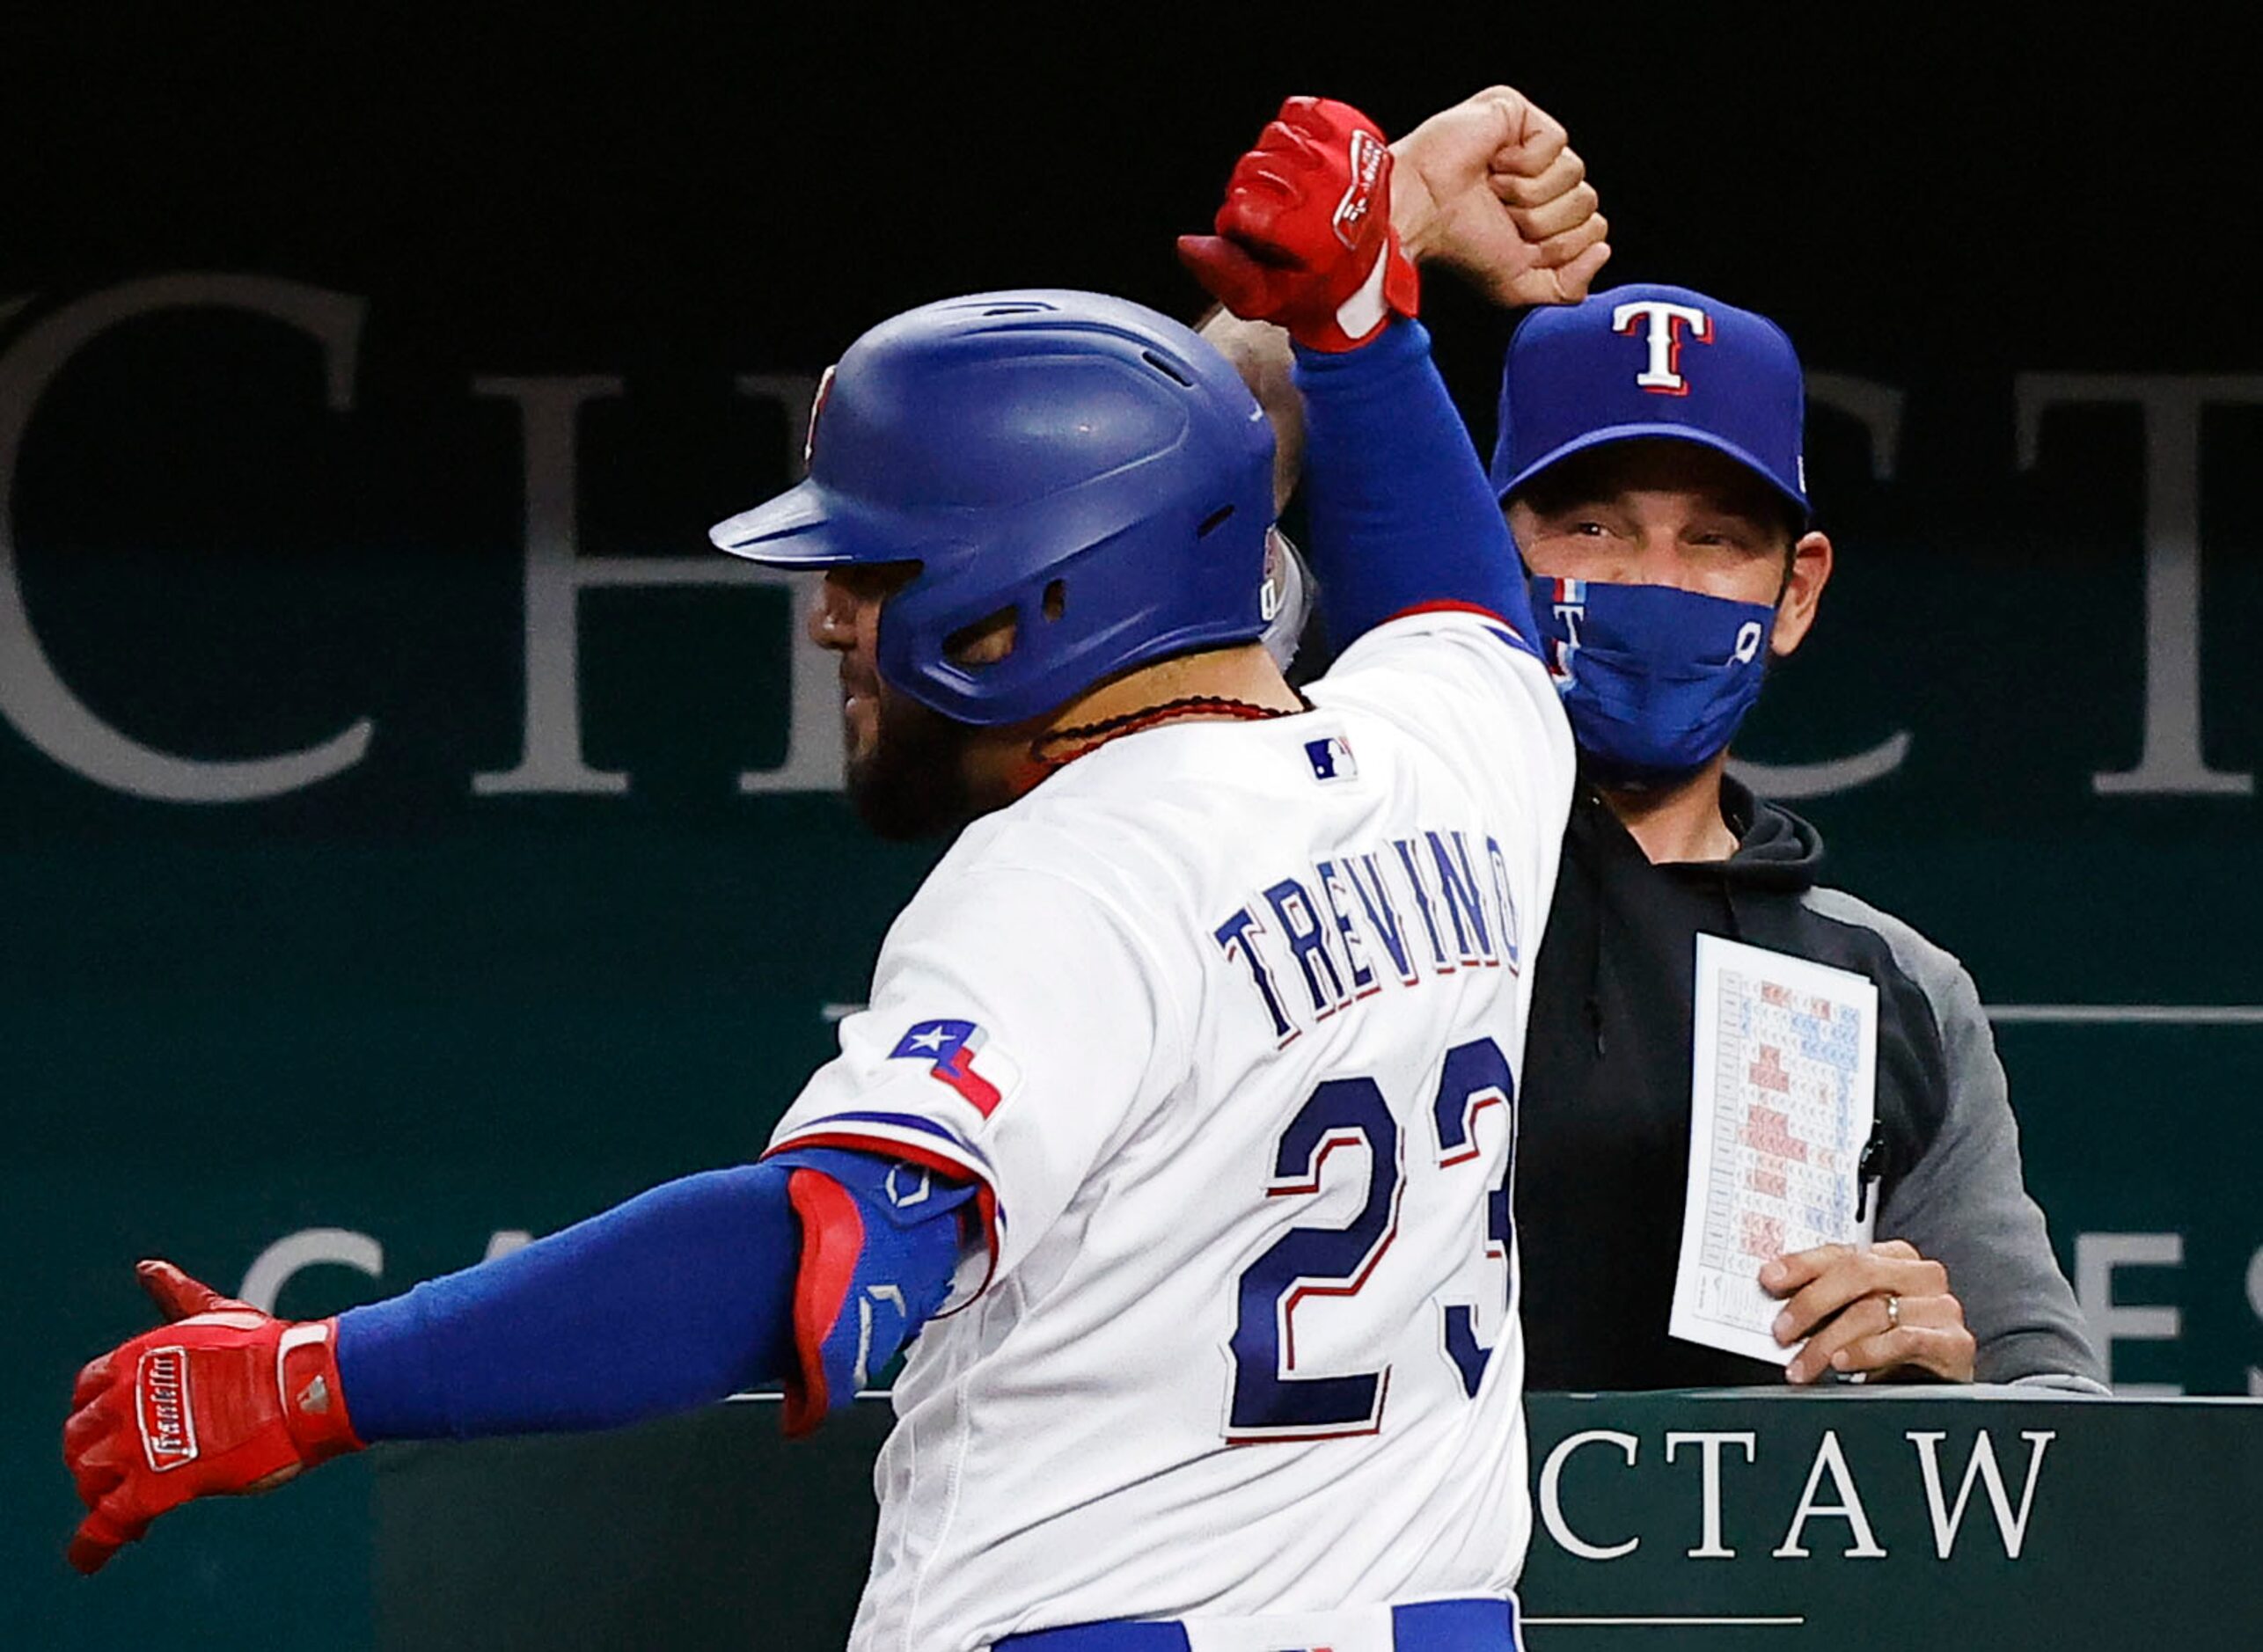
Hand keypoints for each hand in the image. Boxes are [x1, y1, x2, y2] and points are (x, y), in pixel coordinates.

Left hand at [62, 1259, 362, 1574]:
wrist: (306, 1384)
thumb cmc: (269, 1347)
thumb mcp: (216, 1314)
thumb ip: (177, 1296)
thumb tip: (147, 1268)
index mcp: (134, 1358)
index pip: (86, 1391)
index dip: (95, 1412)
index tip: (112, 1425)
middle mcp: (124, 1401)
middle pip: (80, 1438)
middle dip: (90, 1455)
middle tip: (116, 1470)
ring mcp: (138, 1445)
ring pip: (89, 1478)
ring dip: (98, 1493)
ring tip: (119, 1505)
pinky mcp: (158, 1485)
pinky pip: (107, 1523)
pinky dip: (92, 1545)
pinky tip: (89, 1558)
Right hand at [1178, 96, 1418, 351]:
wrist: (1363, 271)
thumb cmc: (1307, 287)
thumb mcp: (1263, 298)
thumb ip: (1226, 276)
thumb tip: (1187, 244)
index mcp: (1314, 234)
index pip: (1241, 206)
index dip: (1234, 222)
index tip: (1252, 236)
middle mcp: (1335, 191)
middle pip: (1254, 165)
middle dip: (1249, 190)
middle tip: (1269, 214)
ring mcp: (1347, 159)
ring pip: (1275, 136)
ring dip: (1269, 160)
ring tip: (1286, 189)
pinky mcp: (1353, 136)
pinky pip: (1301, 111)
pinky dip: (1290, 129)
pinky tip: (1297, 158)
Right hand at [1389, 85, 1609, 307]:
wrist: (1421, 215)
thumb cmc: (1456, 246)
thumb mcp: (1518, 286)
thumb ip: (1567, 288)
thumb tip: (1602, 250)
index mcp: (1543, 213)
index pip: (1592, 228)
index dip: (1559, 245)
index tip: (1515, 243)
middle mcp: (1541, 178)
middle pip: (1587, 202)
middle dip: (1544, 222)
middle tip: (1502, 216)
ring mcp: (1532, 144)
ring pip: (1575, 175)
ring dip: (1529, 195)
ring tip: (1494, 192)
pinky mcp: (1520, 113)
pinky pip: (1556, 143)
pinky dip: (1524, 165)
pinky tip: (1494, 166)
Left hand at [1763, 1240, 1977, 1384]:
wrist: (1940, 1389)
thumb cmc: (1892, 1349)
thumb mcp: (1856, 1319)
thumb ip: (1826, 1302)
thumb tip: (1775, 1298)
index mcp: (1895, 1258)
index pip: (1842, 1252)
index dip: (1802, 1264)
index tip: (1769, 1279)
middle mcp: (1922, 1275)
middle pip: (1858, 1273)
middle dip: (1811, 1302)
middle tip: (1781, 1331)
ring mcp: (1943, 1307)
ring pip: (1873, 1311)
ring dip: (1828, 1340)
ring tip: (1803, 1365)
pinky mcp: (1955, 1343)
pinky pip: (1904, 1339)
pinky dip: (1866, 1351)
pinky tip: (1842, 1362)